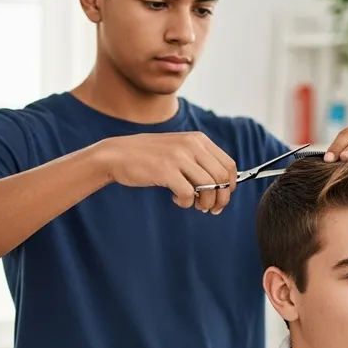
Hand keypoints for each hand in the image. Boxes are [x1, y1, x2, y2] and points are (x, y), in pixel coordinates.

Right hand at [98, 132, 236, 212]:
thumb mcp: (179, 149)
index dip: (230, 185)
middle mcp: (191, 145)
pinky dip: (186, 203)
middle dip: (220, 199)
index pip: (229, 164)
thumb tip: (223, 186)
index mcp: (198, 139)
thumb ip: (200, 161)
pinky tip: (176, 199)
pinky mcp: (166, 170)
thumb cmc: (149, 156)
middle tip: (210, 208)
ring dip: (205, 203)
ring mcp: (178, 156)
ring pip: (209, 187)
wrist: (117, 154)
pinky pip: (189, 194)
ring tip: (193, 205)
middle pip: (222, 178)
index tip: (222, 196)